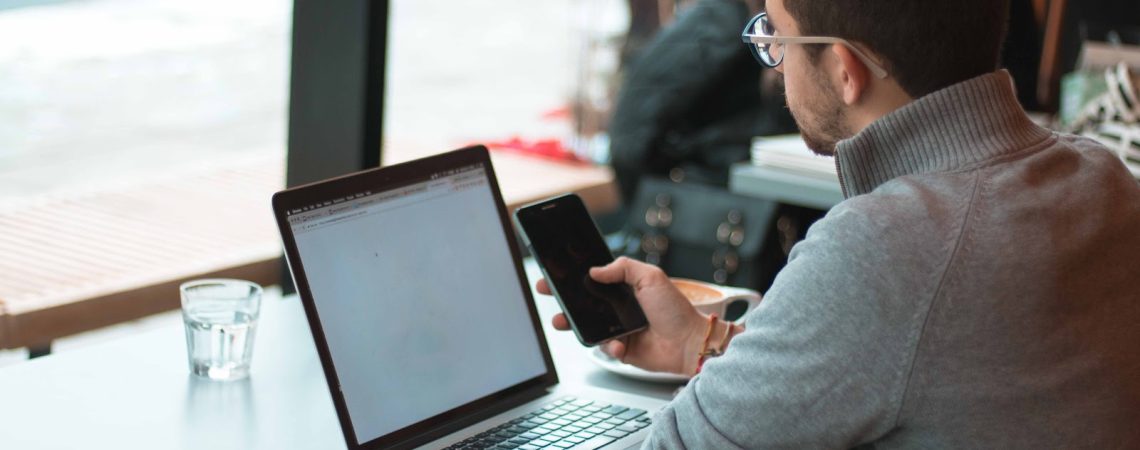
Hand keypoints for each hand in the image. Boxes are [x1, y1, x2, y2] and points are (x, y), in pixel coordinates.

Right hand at [535, 257, 706, 374]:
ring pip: (587, 326)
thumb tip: (594, 270)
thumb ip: (623, 268)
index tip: (555, 273)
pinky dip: (609, 346)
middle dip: (563, 298)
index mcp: (624, 288)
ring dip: (572, 324)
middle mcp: (619, 308)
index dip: (573, 277)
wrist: (689, 342)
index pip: (593, 280)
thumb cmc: (675, 309)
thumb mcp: (651, 277)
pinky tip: (619, 344)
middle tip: (547, 292)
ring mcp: (619, 329)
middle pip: (584, 302)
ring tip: (561, 321)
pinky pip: (604, 348)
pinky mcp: (621, 349)